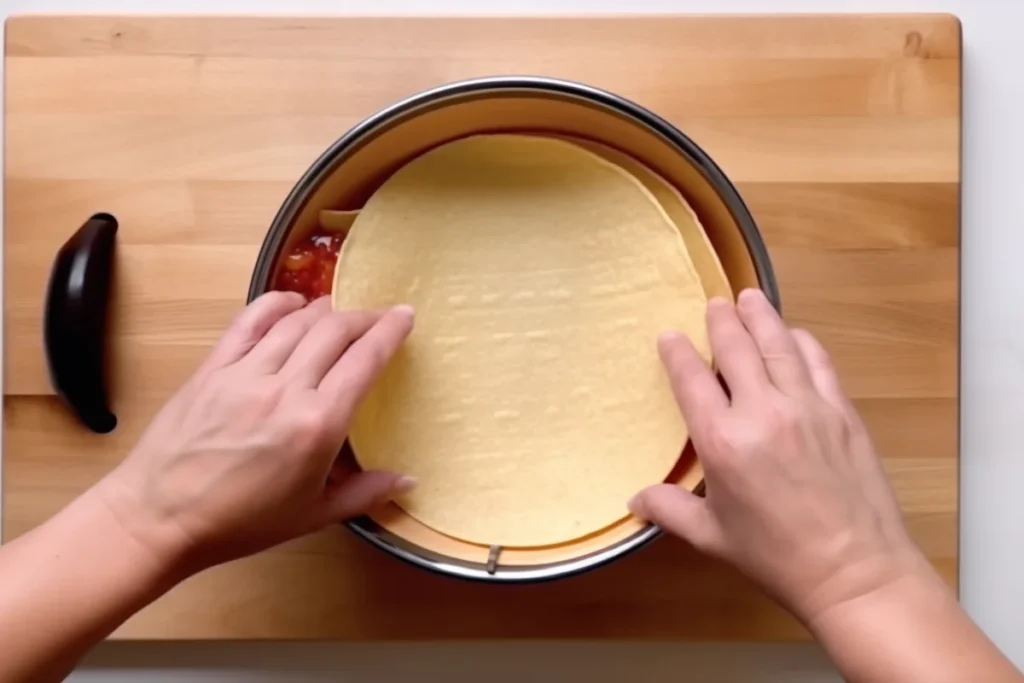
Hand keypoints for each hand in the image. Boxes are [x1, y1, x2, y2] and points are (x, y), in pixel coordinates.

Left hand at [96, 292, 415, 572]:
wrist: (159, 517)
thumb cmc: (240, 523)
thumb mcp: (312, 516)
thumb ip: (364, 494)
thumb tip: (408, 482)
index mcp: (318, 425)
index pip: (364, 361)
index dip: (390, 331)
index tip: (406, 315)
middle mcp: (285, 390)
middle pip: (335, 331)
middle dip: (364, 316)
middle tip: (380, 315)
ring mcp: (246, 374)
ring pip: (297, 322)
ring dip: (326, 309)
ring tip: (342, 310)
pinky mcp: (214, 368)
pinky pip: (250, 322)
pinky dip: (276, 305)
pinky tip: (292, 302)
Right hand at [629, 289, 930, 622]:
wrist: (853, 571)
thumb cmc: (777, 557)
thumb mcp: (712, 536)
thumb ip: (670, 509)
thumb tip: (636, 500)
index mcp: (722, 442)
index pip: (691, 379)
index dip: (678, 352)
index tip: (670, 335)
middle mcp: (762, 412)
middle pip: (736, 349)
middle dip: (721, 320)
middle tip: (714, 303)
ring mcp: (807, 407)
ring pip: (778, 344)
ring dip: (761, 317)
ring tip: (749, 297)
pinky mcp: (841, 412)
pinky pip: (817, 362)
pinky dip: (802, 341)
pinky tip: (794, 334)